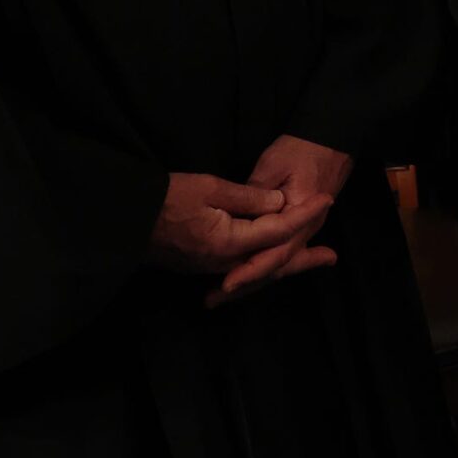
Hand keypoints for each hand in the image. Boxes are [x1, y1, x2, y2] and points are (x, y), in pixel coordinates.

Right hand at [148, 172, 325, 276]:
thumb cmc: (166, 198)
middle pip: (272, 262)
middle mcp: (222, 263)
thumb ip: (249, 197)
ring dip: (286, 263)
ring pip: (257, 268)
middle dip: (304, 259)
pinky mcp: (201, 266)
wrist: (124, 219)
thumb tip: (280, 203)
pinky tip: (271, 259)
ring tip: (313, 259)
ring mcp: (210, 268)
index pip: (277, 231)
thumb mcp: (210, 188)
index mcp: (228, 243)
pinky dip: (262, 264)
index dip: (304, 214)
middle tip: (332, 257)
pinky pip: (240, 268)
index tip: (327, 201)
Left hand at [209, 134, 351, 306]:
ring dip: (251, 280)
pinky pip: (280, 253)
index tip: (226, 284)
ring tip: (220, 296)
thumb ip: (255, 195)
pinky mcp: (300, 227)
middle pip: (276, 266)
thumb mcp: (273, 166)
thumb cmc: (302, 149)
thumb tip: (236, 219)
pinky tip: (244, 278)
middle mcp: (306, 231)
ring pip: (278, 264)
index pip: (276, 252)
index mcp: (301, 217)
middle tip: (214, 300)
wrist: (332, 139)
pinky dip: (261, 267)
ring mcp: (305, 231)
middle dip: (245, 285)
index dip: (250, 269)